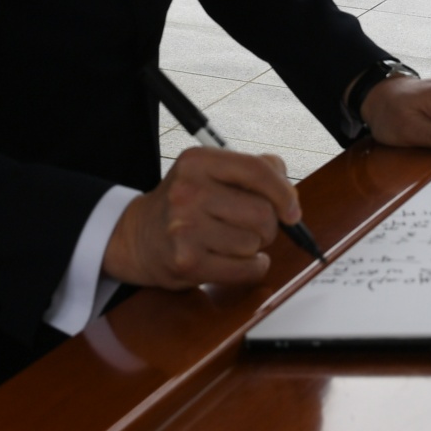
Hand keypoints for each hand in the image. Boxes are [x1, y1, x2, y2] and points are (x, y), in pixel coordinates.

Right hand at [102, 146, 299, 289]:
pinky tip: (236, 261)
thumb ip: (253, 170)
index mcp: (197, 162)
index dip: (284, 193)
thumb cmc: (186, 204)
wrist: (138, 238)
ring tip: (230, 242)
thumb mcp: (210, 173)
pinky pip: (245, 269)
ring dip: (253, 247)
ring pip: (254, 243)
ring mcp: (185, 228)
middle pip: (262, 212)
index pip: (257, 170)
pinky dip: (252, 267)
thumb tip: (289, 196)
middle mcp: (188, 191)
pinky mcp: (187, 261)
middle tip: (251, 227)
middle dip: (267, 225)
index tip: (292, 211)